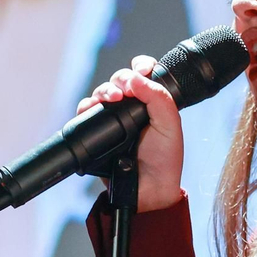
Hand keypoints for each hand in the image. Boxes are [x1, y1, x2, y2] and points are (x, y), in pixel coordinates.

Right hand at [76, 56, 185, 212]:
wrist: (149, 190)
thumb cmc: (164, 159)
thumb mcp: (170, 124)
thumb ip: (158, 97)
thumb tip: (135, 77)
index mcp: (152, 102)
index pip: (143, 73)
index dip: (140, 66)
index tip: (142, 69)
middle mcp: (132, 108)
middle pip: (119, 80)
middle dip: (119, 80)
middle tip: (123, 92)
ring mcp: (113, 120)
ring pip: (101, 94)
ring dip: (103, 91)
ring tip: (110, 100)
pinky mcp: (97, 132)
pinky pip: (85, 113)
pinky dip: (86, 107)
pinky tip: (92, 109)